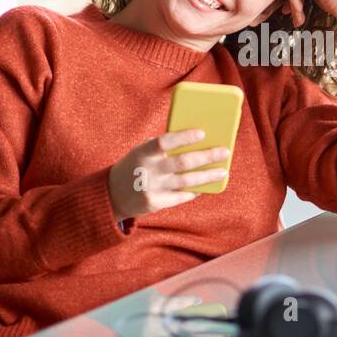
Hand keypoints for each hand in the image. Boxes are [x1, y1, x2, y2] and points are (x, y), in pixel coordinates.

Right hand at [108, 129, 230, 222]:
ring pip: (186, 182)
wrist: (111, 195)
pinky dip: (195, 190)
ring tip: (223, 171)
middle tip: (224, 152)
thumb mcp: (142, 152)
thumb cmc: (135, 166)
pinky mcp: (156, 203)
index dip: (184, 137)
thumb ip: (163, 147)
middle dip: (206, 157)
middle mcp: (147, 171)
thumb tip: (197, 141)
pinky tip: (206, 185)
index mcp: (142, 153)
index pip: (164, 141)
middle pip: (182, 163)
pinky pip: (181, 196)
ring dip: (208, 176)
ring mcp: (152, 189)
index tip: (203, 133)